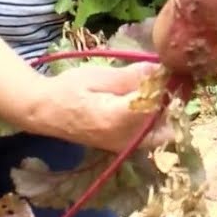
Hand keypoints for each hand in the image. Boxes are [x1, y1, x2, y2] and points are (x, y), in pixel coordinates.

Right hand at [29, 63, 171, 154]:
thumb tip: (159, 69)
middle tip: (164, 77)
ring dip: (165, 109)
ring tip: (154, 87)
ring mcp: (125, 147)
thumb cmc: (68, 89)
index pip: (157, 105)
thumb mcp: (98, 76)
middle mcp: (125, 139)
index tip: (166, 69)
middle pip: (166, 121)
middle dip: (170, 100)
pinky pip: (151, 135)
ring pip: (163, 131)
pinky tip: (146, 100)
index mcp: (117, 119)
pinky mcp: (124, 147)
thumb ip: (130, 77)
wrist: (45, 112)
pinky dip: (156, 119)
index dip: (166, 86)